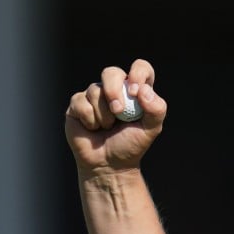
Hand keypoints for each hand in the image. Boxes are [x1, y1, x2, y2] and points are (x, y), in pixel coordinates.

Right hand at [64, 58, 166, 175]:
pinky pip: (80, 101)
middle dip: (114, 91)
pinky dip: (90, 119)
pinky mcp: (77, 104)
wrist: (109, 165)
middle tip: (119, 112)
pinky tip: (93, 128)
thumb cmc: (131, 145)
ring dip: (104, 114)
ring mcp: (94, 95)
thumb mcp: (151, 129)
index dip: (138, 73)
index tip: (136, 92)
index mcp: (135, 92)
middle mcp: (115, 90)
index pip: (141, 68)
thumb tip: (143, 90)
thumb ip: (156, 109)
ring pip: (95, 90)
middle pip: (111, 72)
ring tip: (107, 128)